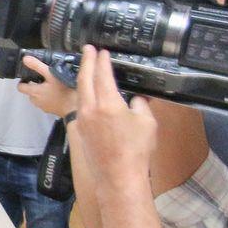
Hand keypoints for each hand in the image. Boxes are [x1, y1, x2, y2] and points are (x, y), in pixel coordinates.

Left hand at [17, 54, 77, 116]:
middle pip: (30, 91)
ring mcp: (43, 106)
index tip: (29, 76)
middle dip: (35, 84)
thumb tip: (26, 59)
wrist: (75, 108)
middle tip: (45, 78)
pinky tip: (58, 92)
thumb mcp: (51, 75)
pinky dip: (49, 96)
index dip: (22, 80)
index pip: (20, 87)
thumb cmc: (64, 92)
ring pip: (38, 96)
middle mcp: (36, 101)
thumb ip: (37, 66)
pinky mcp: (50, 109)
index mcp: (34, 92)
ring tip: (53, 84)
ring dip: (43, 91)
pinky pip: (46, 101)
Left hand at [73, 46, 156, 185]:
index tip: (102, 51)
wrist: (118, 177)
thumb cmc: (136, 150)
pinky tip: (88, 94)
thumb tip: (136, 99)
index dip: (102, 61)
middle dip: (86, 62)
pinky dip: (83, 94)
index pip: (102, 75)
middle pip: (85, 79)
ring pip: (80, 93)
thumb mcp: (147, 122)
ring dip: (83, 77)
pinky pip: (80, 106)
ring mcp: (83, 120)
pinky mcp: (81, 131)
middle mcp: (90, 109)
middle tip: (88, 50)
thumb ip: (140, 105)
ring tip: (86, 67)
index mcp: (107, 103)